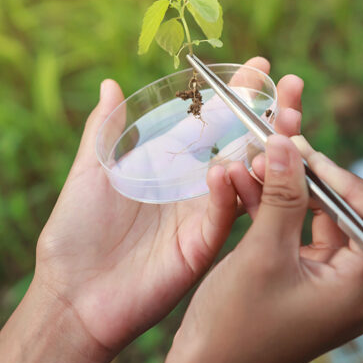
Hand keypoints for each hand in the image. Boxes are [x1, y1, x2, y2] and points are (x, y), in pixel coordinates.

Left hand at [33, 57, 302, 355]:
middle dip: (266, 116)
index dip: (234, 95)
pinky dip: (228, 192)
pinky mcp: (200, 246)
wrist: (72, 295)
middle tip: (290, 88)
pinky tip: (225, 170)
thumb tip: (110, 84)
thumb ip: (104, 131)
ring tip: (282, 122)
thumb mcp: (88, 173)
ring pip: (243, 178)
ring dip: (265, 150)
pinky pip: (223, 215)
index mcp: (167, 165)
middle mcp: (190, 188)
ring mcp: (199, 217)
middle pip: (238, 145)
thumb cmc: (73, 234)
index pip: (209, 122)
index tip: (260, 66)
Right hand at [150, 80, 362, 362]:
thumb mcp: (261, 252)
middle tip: (276, 151)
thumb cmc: (233, 328)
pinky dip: (279, 215)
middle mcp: (353, 289)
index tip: (305, 156)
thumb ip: (282, 194)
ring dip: (291, 193)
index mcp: (358, 287)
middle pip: (352, 214)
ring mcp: (328, 290)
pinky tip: (248, 191)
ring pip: (323, 224)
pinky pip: (301, 241)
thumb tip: (289, 145)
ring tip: (254, 165)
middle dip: (314, 180)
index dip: (347, 179)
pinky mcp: (304, 290)